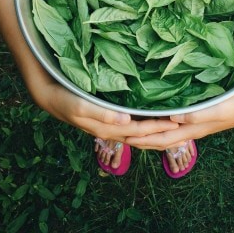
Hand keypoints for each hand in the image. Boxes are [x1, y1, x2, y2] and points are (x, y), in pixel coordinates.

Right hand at [30, 79, 178, 141]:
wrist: (51, 96)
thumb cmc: (66, 99)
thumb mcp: (82, 106)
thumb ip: (103, 114)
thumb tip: (126, 122)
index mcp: (109, 128)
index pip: (140, 131)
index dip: (158, 127)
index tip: (177, 122)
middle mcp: (112, 130)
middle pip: (141, 135)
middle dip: (161, 132)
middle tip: (182, 126)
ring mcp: (109, 125)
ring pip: (137, 132)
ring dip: (154, 130)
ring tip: (171, 126)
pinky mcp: (107, 119)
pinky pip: (130, 125)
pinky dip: (142, 125)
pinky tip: (149, 119)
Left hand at [125, 84, 233, 149]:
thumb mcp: (218, 110)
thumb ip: (197, 116)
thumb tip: (172, 120)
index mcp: (192, 129)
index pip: (161, 137)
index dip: (142, 137)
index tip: (123, 134)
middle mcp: (190, 128)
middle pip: (160, 139)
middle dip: (140, 139)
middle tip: (120, 135)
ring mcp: (194, 124)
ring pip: (166, 133)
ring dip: (148, 134)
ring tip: (132, 130)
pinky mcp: (198, 116)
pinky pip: (174, 125)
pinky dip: (161, 125)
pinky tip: (156, 119)